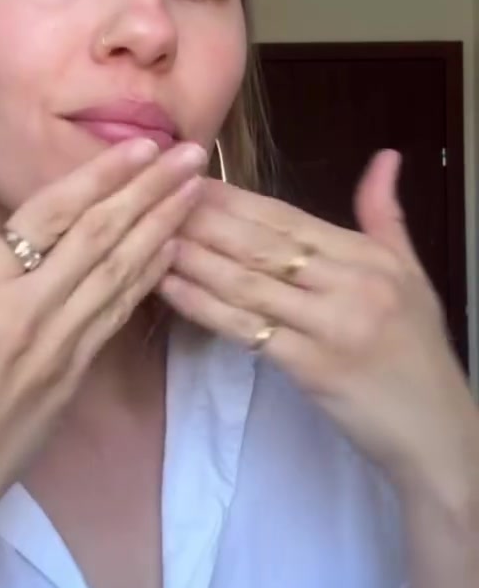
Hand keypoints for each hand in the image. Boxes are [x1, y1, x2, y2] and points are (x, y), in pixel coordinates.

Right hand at [0, 139, 205, 587]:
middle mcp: (25, 315)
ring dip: (162, 227)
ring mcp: (56, 351)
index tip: (139, 145)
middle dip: (150, 191)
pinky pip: (117, 317)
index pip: (47, 218)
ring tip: (199, 190)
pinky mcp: (72, 380)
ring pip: (119, 276)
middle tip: (193, 153)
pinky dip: (148, 279)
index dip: (98, 177)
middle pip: (99, 239)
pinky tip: (172, 253)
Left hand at [159, 149, 476, 486]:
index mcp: (368, 256)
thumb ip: (385, 216)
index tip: (189, 178)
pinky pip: (246, 329)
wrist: (436, 431)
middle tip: (154, 199)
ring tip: (151, 236)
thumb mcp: (411, 274)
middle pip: (261, 243)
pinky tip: (170, 288)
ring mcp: (330, 325)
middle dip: (204, 219)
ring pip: (248, 282)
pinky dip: (203, 306)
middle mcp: (350, 283)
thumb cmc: (418, 352)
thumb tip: (385, 156)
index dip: (235, 198)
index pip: (288, 217)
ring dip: (195, 258)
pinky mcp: (311, 367)